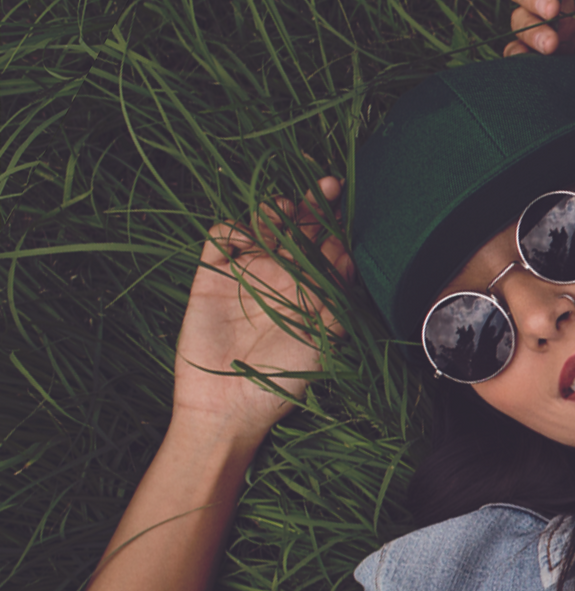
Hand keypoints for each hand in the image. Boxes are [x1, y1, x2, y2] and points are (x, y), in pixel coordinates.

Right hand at [174, 176, 352, 439]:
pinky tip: (248, 233)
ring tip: (287, 209)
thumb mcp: (322, 339)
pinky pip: (221, 239)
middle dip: (314, 204)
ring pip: (261, 226)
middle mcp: (281, 276)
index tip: (346, 204)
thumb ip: (335, 298)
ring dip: (274, 211)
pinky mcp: (212, 276)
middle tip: (328, 185)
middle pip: (298, 228)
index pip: (327, 245)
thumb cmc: (283, 378)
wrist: (229, 404)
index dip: (336, 223)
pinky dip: (234, 227)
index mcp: (311, 288)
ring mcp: (246, 273)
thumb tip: (347, 256)